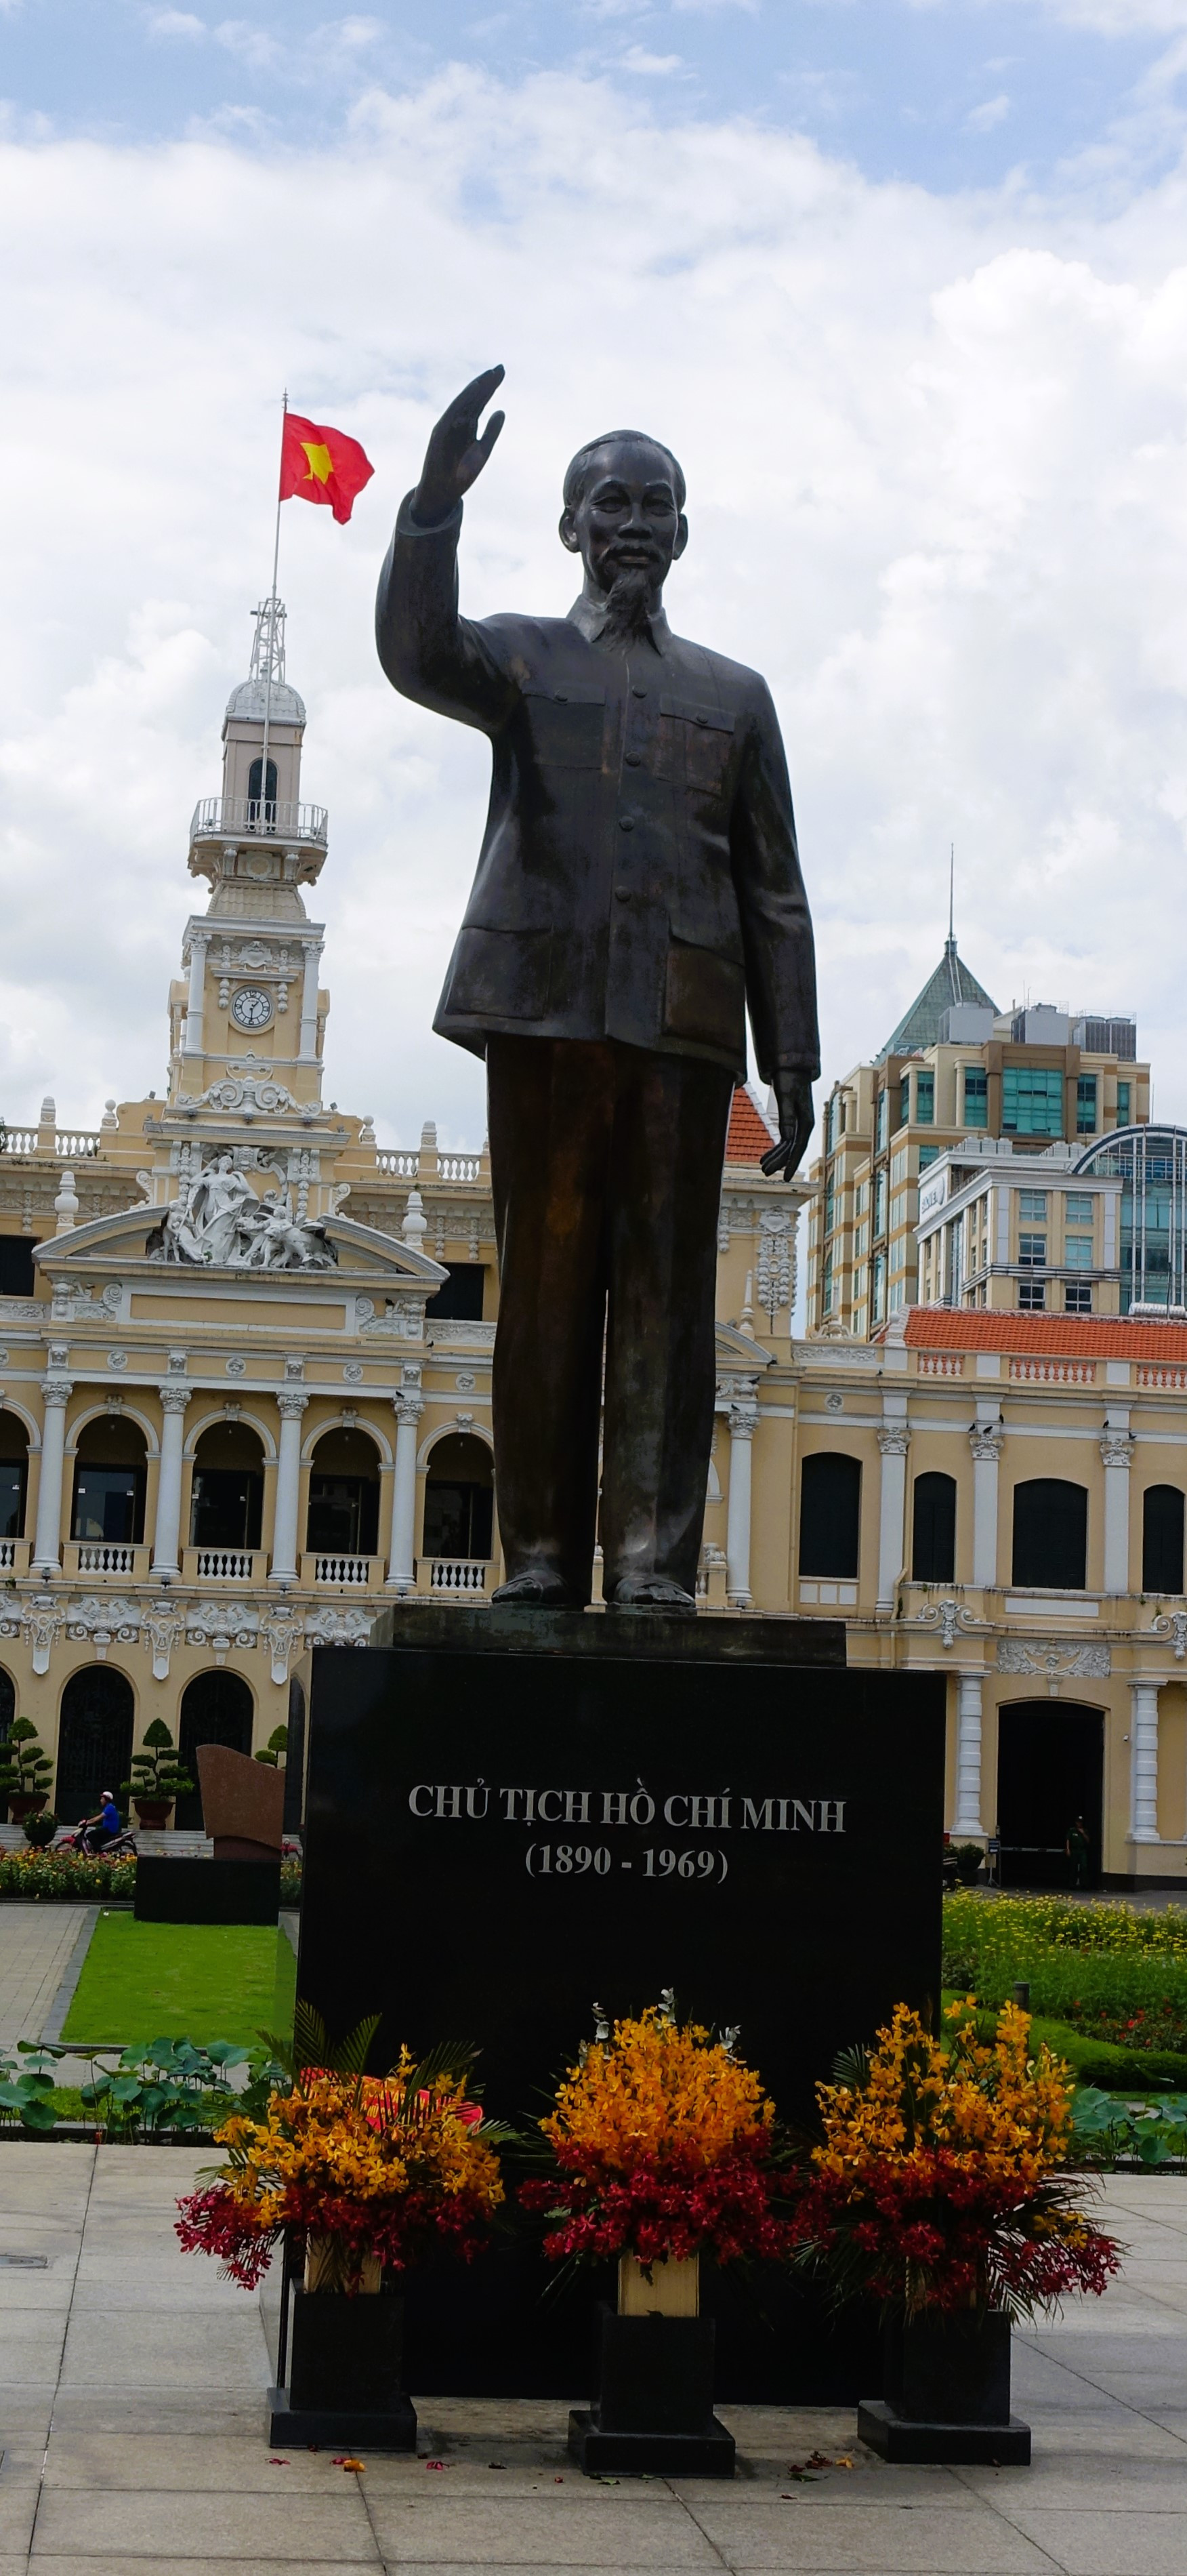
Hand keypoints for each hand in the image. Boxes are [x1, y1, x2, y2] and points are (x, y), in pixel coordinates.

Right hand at [411, 366, 505, 525]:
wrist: (443, 493)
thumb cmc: (461, 474)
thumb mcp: (483, 450)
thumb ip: (492, 431)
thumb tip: (501, 410)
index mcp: (467, 425)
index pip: (480, 401)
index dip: (491, 386)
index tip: (502, 372)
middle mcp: (457, 422)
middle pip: (473, 398)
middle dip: (486, 383)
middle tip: (500, 368)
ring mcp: (448, 425)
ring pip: (463, 402)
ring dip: (476, 388)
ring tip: (490, 375)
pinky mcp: (440, 432)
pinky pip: (452, 412)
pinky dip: (463, 400)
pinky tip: (475, 389)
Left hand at [760, 1072, 814, 1180]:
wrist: (792, 1065)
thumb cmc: (789, 1079)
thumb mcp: (786, 1097)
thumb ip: (787, 1117)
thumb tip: (787, 1138)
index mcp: (807, 1121)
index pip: (798, 1147)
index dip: (791, 1162)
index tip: (785, 1177)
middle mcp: (805, 1124)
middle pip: (792, 1149)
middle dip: (779, 1162)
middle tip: (765, 1173)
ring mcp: (799, 1123)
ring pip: (787, 1145)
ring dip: (775, 1157)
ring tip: (762, 1168)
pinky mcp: (792, 1120)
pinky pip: (784, 1139)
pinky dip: (775, 1148)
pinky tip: (765, 1156)